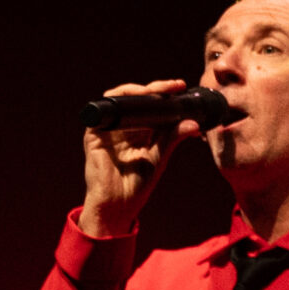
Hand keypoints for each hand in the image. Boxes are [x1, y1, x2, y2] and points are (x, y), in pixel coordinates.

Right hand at [79, 78, 199, 237]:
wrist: (118, 203)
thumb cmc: (138, 183)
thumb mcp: (160, 156)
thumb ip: (173, 138)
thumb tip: (194, 124)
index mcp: (141, 129)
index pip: (153, 105)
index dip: (165, 94)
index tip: (181, 86)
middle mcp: (124, 125)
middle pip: (138, 98)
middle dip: (155, 88)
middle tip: (173, 86)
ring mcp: (108, 127)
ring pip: (121, 98)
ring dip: (138, 91)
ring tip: (157, 91)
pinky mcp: (94, 133)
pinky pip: (103, 110)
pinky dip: (119, 102)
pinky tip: (134, 100)